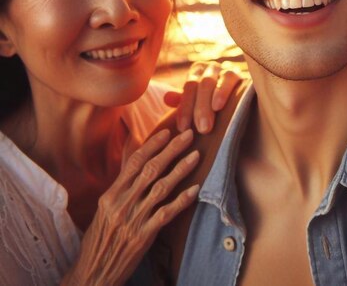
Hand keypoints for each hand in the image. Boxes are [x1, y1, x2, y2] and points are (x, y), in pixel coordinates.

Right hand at [62, 129, 198, 285]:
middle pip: (151, 170)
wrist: (93, 273)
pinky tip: (195, 189)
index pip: (134, 162)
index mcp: (111, 195)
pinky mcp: (144, 236)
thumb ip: (122, 181)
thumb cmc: (101, 237)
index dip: (152, 145)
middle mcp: (122, 204)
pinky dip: (181, 201)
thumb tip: (132, 153)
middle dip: (171, 150)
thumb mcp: (105, 206)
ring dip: (181, 170)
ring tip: (196, 155)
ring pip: (161, 188)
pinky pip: (166, 214)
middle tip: (189, 135)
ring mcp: (133, 220)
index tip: (168, 131)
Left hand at [163, 61, 242, 133]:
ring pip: (210, 83)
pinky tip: (218, 106)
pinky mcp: (239, 74)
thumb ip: (183, 100)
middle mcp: (210, 67)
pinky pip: (228, 79)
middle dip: (197, 109)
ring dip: (206, 104)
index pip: (188, 88)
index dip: (184, 108)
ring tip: (206, 126)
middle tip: (198, 131)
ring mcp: (224, 68)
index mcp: (197, 71)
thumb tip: (167, 98)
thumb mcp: (197, 101)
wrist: (242, 98)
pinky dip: (222, 92)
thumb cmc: (215, 102)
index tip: (182, 128)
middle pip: (198, 85)